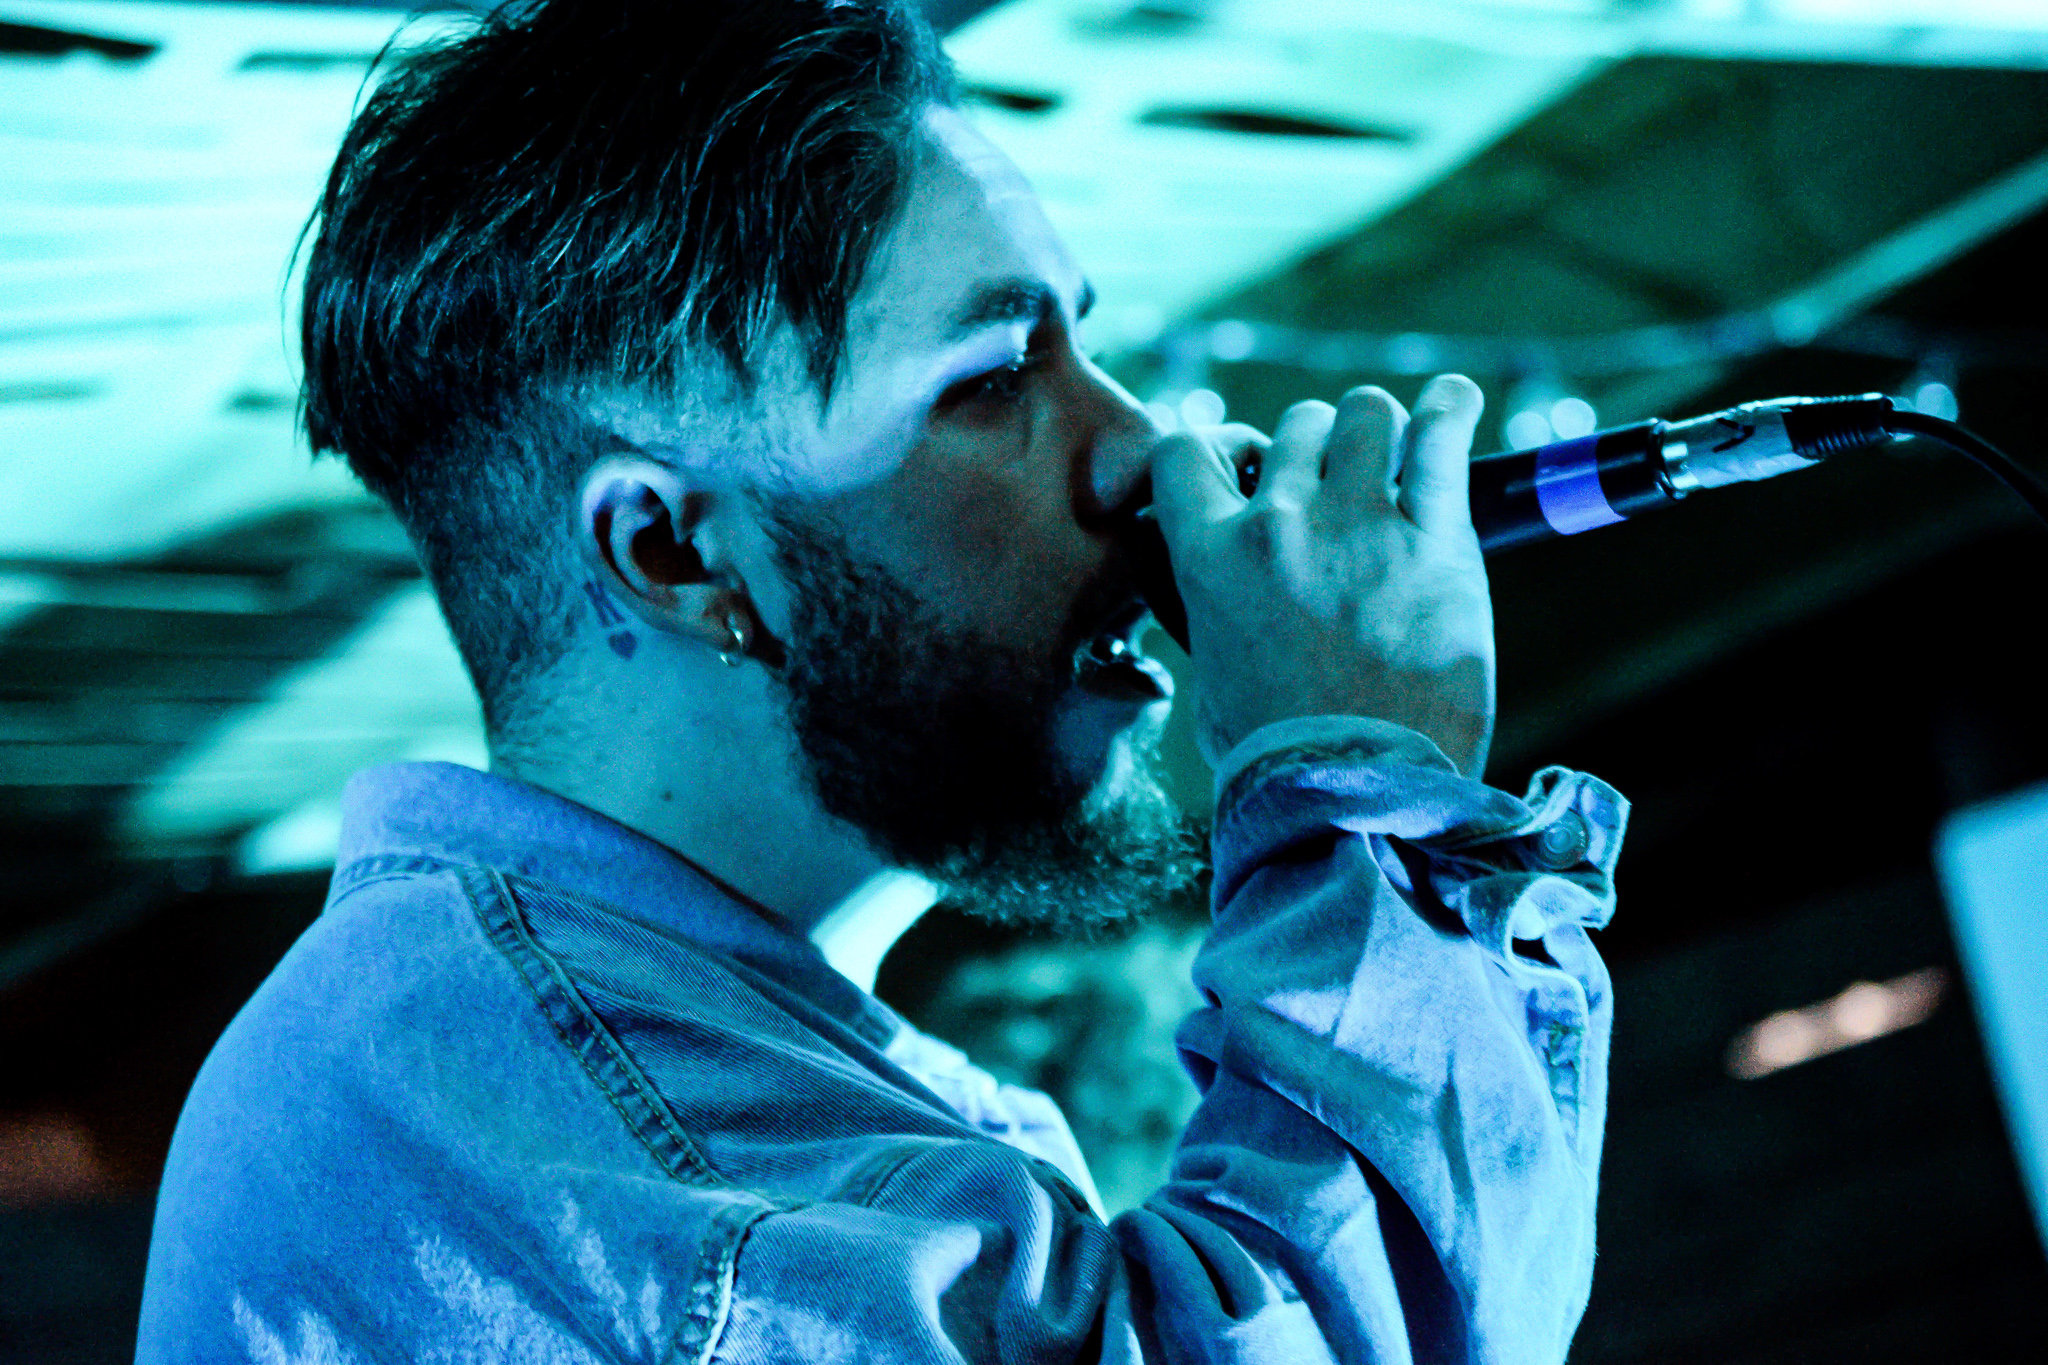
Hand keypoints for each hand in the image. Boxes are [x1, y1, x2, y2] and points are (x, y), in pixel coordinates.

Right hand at [1150, 376, 1494, 776]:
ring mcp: (1362, 526)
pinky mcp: (1437, 542)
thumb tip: (1220, 598)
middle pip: (1295, 425)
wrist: (1356, 796)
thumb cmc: (1280, 757)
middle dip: (1315, 449)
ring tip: (1390, 459)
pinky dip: (1450, 409)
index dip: (1219, 448)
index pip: (1187, 449)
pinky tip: (1452, 407)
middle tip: (1335, 490)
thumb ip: (1212, 612)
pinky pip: (1443, 436)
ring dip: (1375, 430)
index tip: (1246, 469)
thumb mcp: (1212, 676)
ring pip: (1364, 415)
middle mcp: (1281, 525)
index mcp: (1211, 557)